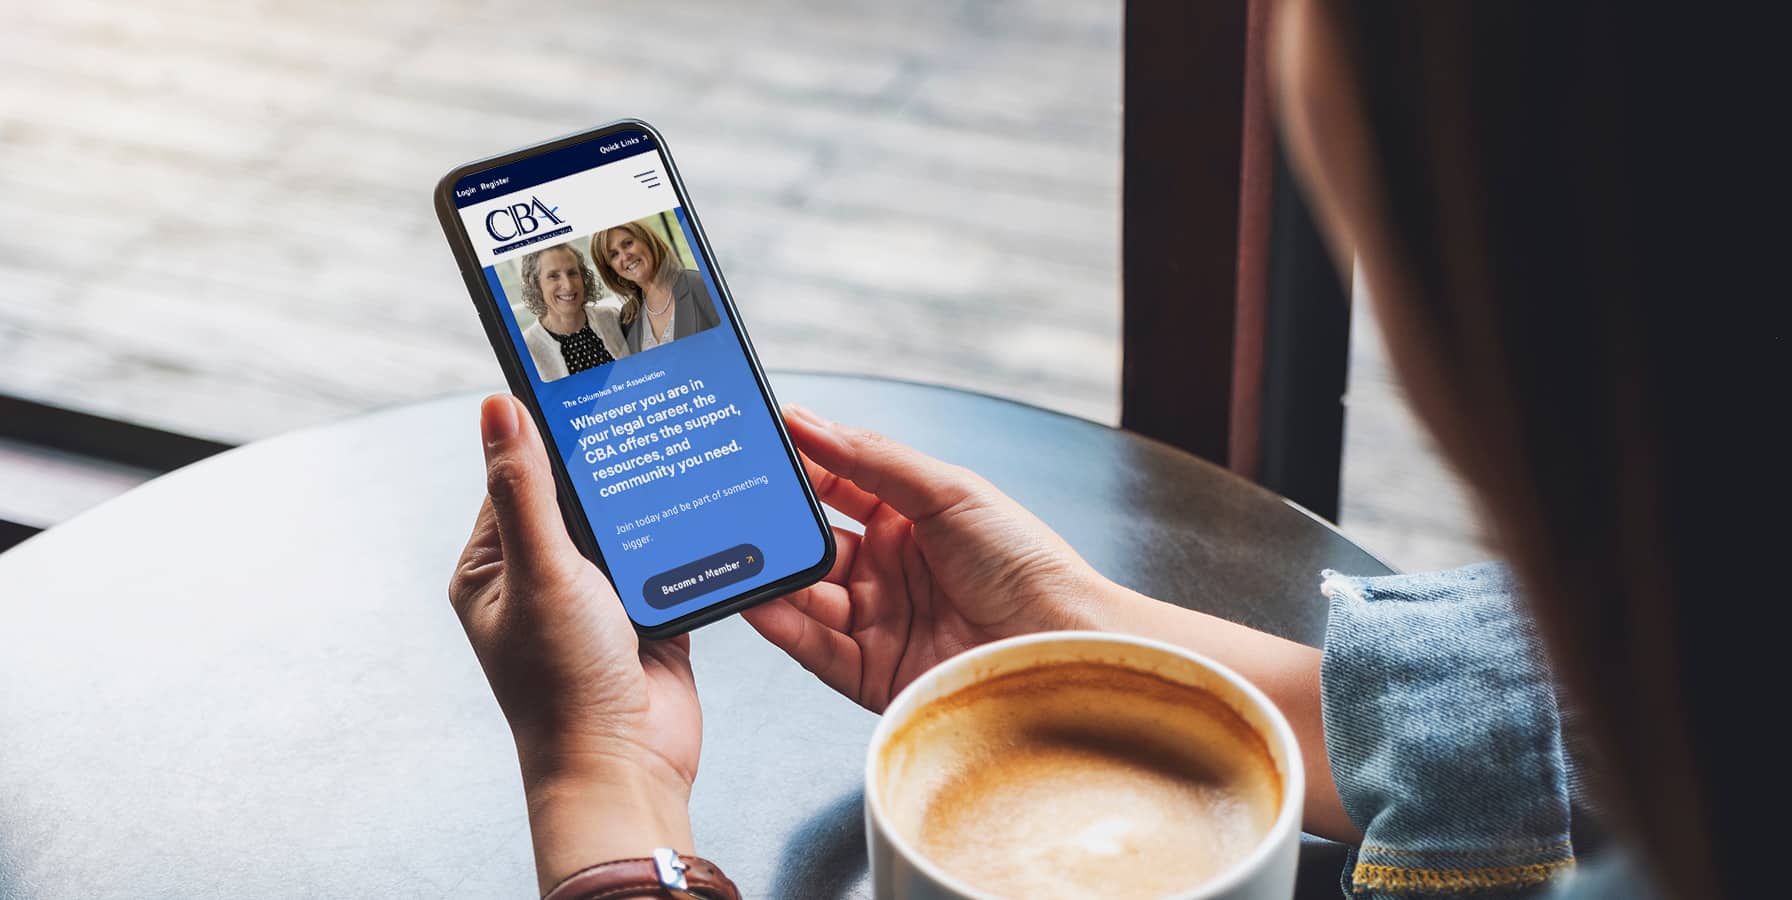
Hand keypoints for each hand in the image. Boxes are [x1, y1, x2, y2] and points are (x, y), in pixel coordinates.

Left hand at [449, 395, 700, 890]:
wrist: (627, 767)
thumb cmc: (564, 686)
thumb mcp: (541, 573)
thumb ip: (524, 488)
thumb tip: (498, 406)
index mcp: (493, 566)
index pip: (516, 475)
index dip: (545, 430)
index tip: (578, 381)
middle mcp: (541, 577)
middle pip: (575, 494)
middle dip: (606, 461)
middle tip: (639, 404)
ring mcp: (595, 595)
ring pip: (624, 520)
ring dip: (648, 495)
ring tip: (675, 445)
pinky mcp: (646, 609)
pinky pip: (665, 552)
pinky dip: (682, 531)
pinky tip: (702, 499)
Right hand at [743, 406, 1119, 711]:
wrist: (1062, 644)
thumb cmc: (1025, 562)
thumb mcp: (948, 490)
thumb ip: (871, 458)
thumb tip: (808, 420)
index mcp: (910, 519)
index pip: (835, 486)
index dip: (796, 468)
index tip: (753, 446)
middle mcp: (890, 569)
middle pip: (812, 544)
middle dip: (772, 528)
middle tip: (727, 507)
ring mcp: (880, 621)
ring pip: (806, 596)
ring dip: (770, 576)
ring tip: (731, 555)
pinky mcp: (874, 673)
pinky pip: (815, 647)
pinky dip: (782, 625)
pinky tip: (757, 601)